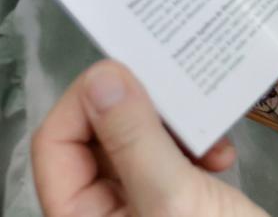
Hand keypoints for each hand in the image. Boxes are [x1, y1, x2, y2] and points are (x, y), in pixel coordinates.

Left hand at [33, 60, 268, 216]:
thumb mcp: (173, 198)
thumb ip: (135, 138)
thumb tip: (102, 74)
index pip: (55, 143)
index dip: (86, 103)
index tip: (136, 74)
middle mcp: (98, 216)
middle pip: (96, 139)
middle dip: (141, 113)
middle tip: (180, 96)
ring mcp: (136, 213)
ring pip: (137, 144)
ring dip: (176, 128)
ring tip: (211, 133)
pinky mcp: (170, 208)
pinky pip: (168, 160)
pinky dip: (196, 148)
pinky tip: (222, 156)